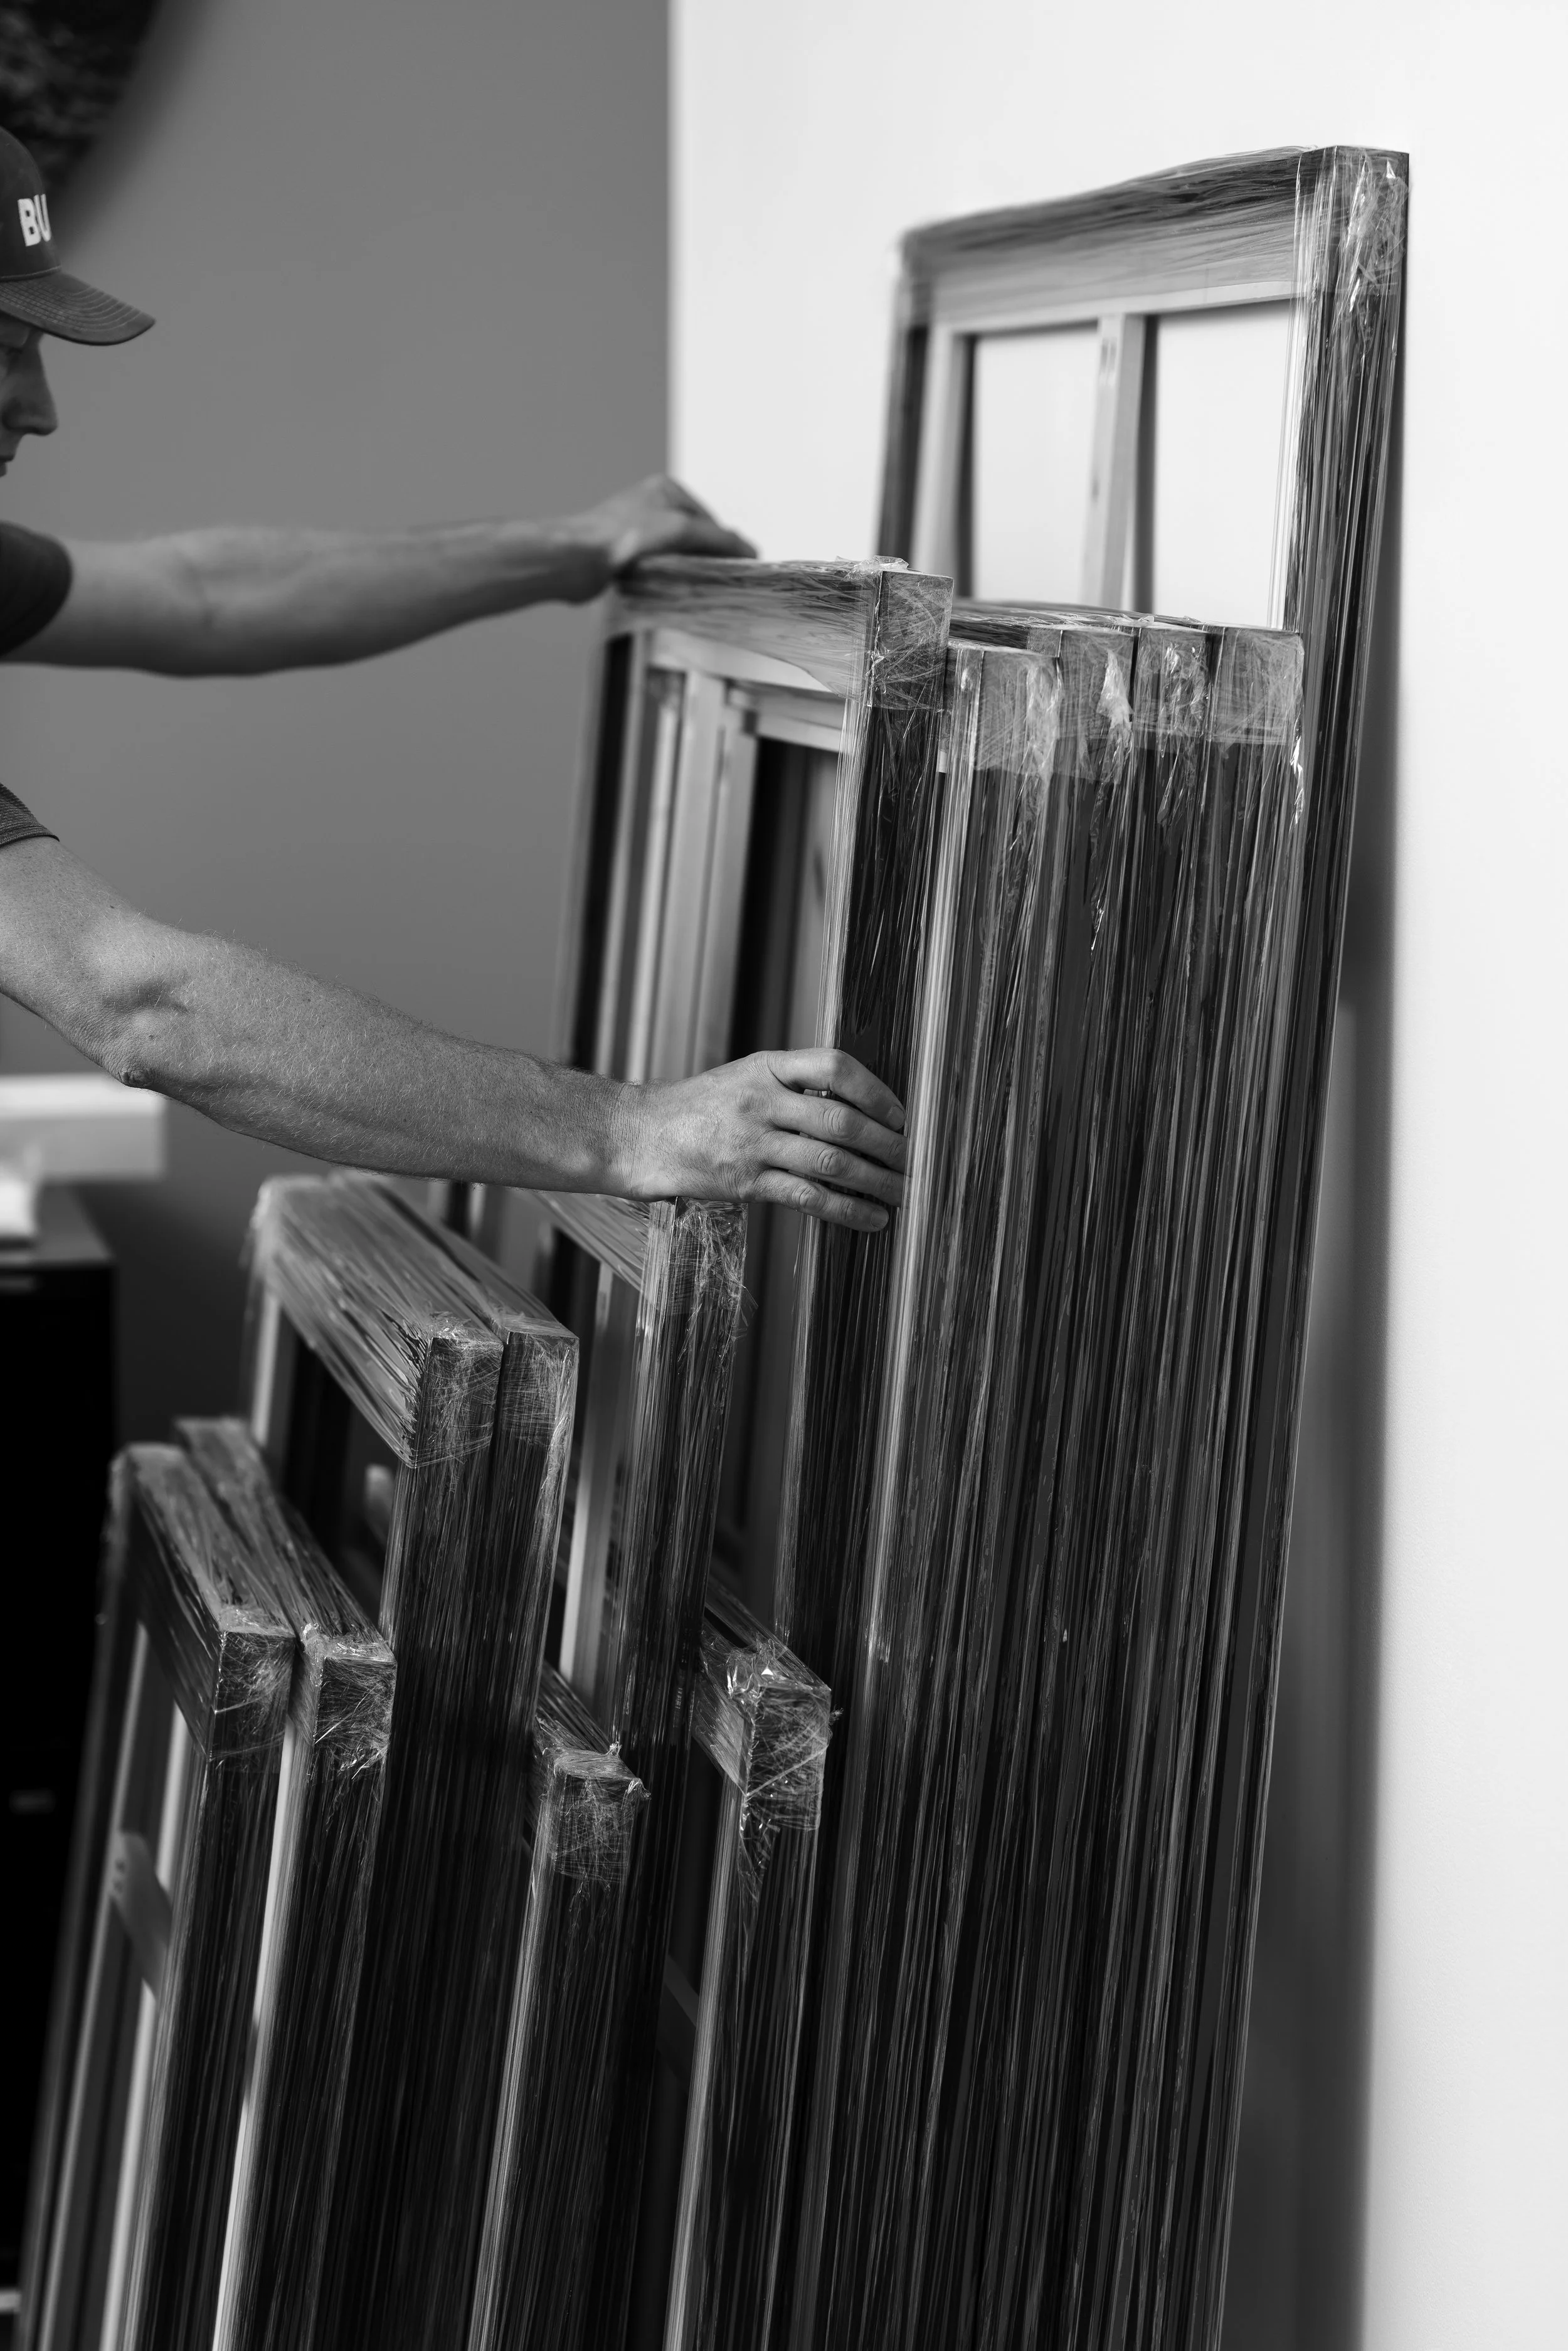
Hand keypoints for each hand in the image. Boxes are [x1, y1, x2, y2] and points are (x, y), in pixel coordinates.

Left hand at [565, 474, 754, 599]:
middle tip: (712, 582)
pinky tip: (663, 590)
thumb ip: (718, 539)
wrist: (576, 559)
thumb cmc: (618, 536)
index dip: (723, 546)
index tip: (736, 569)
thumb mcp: (681, 530)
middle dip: (703, 560)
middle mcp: (651, 507)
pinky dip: (663, 582)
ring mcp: (637, 532)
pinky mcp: (624, 556)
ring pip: (675, 557)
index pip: (710, 521)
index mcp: (666, 490)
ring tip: (684, 586)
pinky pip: (656, 571)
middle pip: (694, 540)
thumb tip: (748, 548)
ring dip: (682, 574)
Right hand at [625, 1049, 906, 1232]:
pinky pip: (807, 1197)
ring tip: (904, 1193)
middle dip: (887, 1144)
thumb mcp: (744, 1077)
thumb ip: (794, 1086)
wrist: (640, 1136)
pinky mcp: (744, 1183)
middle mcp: (761, 1100)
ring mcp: (752, 1143)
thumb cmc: (700, 1107)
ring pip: (830, 1162)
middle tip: (916, 1160)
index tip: (900, 1114)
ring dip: (876, 1180)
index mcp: (766, 1066)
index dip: (875, 1090)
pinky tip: (873, 1219)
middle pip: (841, 1120)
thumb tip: (860, 1110)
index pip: (833, 1067)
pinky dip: (847, 1210)